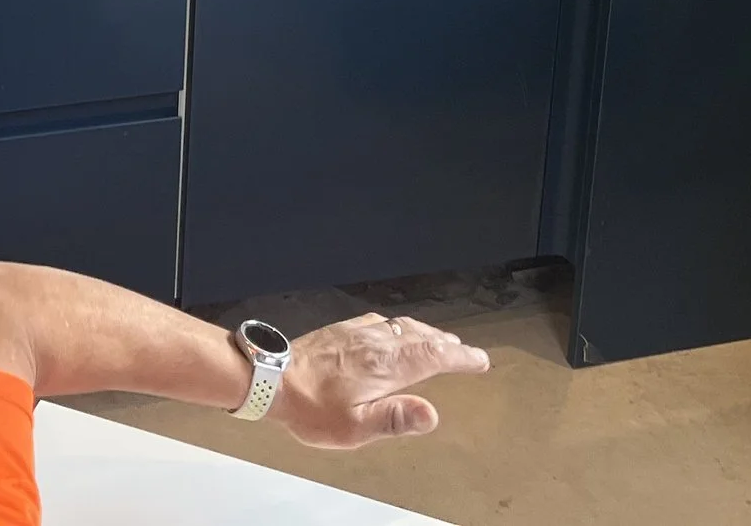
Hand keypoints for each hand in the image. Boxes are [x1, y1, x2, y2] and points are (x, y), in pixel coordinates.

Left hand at [268, 313, 490, 448]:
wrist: (271, 378)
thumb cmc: (312, 408)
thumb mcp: (355, 426)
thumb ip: (395, 419)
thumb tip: (433, 414)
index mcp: (386, 365)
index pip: (433, 356)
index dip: (459, 358)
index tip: (480, 360)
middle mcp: (377, 342)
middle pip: (422, 337)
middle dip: (448, 345)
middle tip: (468, 353)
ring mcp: (358, 333)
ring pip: (403, 327)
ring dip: (427, 333)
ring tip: (441, 341)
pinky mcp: (342, 330)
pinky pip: (382, 322)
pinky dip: (401, 327)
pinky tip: (396, 330)